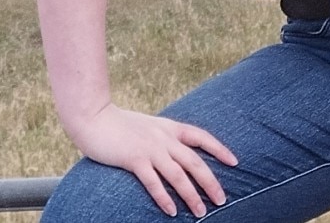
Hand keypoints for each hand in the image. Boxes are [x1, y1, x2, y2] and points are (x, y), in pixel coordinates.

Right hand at [69, 103, 237, 216]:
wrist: (93, 117)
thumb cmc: (118, 124)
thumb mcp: (148, 126)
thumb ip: (162, 138)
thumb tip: (175, 153)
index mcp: (169, 128)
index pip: (202, 137)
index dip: (220, 149)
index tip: (235, 162)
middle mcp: (164, 138)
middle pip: (195, 162)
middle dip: (211, 182)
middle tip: (222, 200)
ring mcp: (150, 148)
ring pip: (178, 175)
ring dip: (191, 195)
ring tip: (201, 212)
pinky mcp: (134, 159)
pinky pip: (153, 182)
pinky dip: (164, 197)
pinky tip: (172, 211)